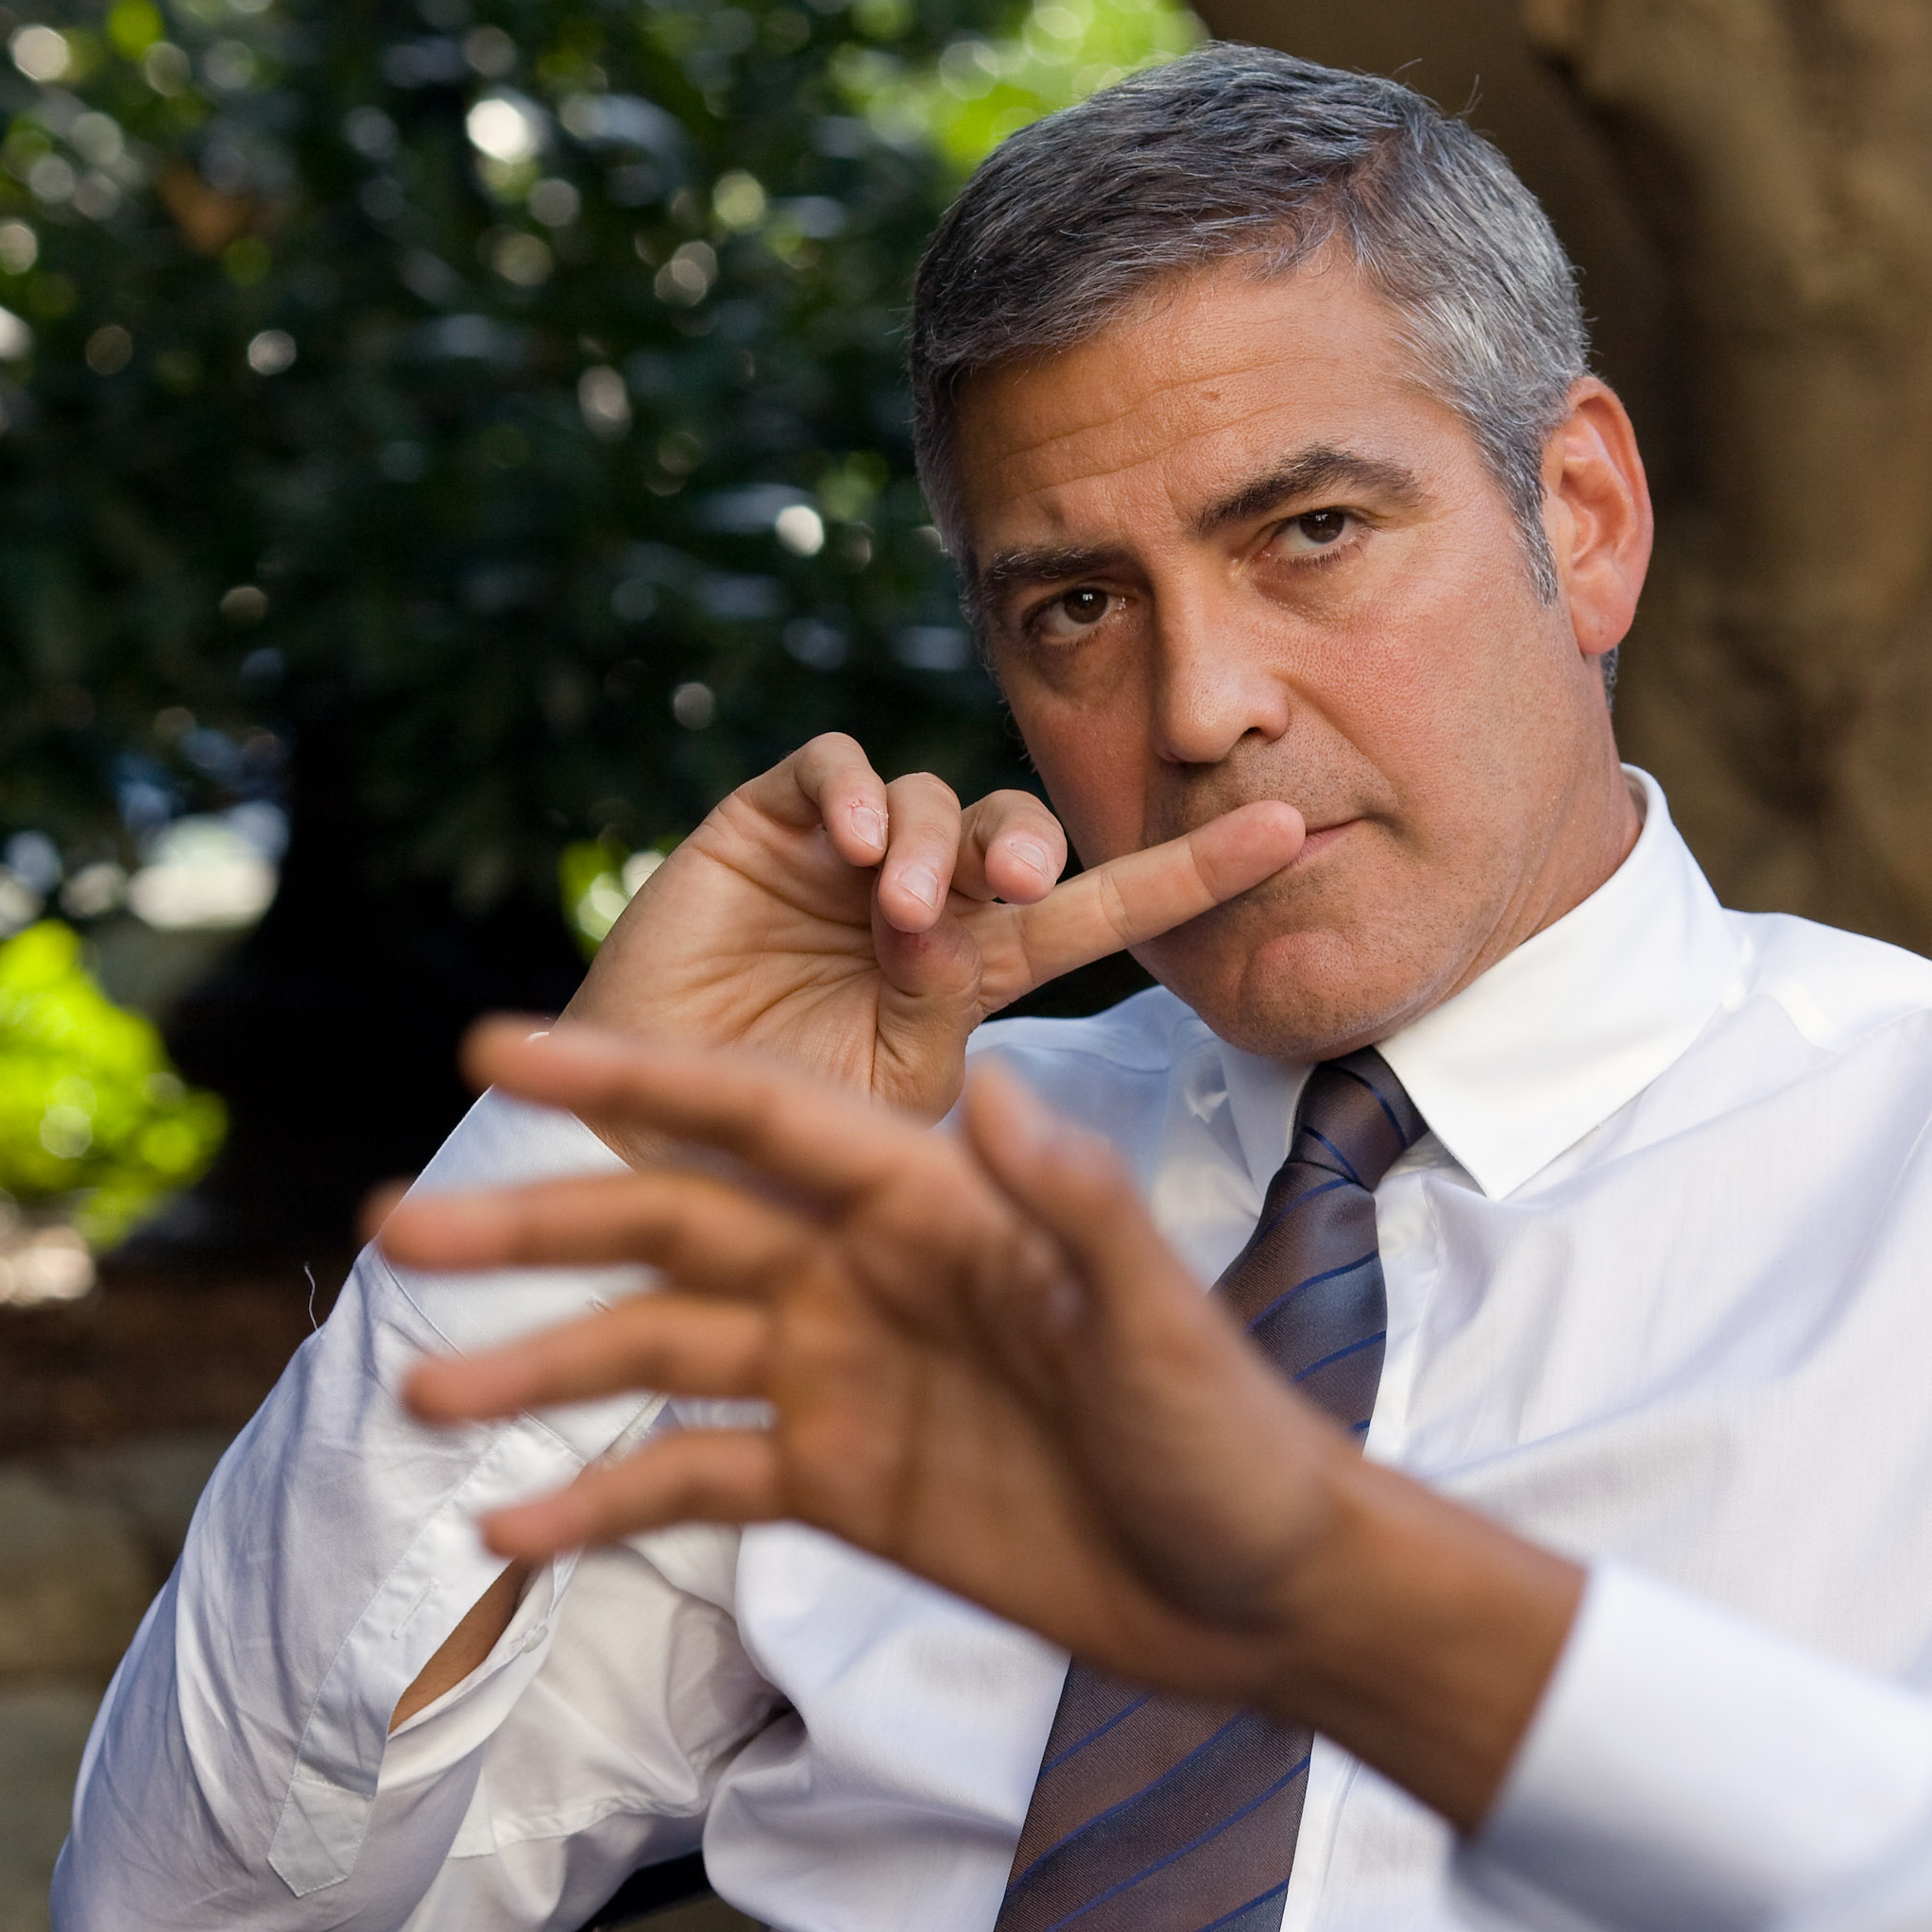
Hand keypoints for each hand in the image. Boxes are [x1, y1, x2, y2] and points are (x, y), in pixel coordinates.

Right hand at [381, 1025, 1580, 1821]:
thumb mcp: (1160, 1325)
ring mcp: (844, 1378)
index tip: (500, 1051)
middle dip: (538, 1225)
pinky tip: (510, 1528)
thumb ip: (1078, 1211)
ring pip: (659, 1354)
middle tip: (396, 1226)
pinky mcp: (841, 1483)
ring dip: (540, 1372)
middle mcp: (868, 1272)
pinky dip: (604, 1501)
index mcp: (933, 1205)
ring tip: (415, 1400)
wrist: (1263, 1593)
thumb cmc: (1237, 1442)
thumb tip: (989, 1083)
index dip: (626, 1084)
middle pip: (672, 1229)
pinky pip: (696, 1480)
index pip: (756, 1119)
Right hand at [566, 735, 1302, 1150]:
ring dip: (935, 843)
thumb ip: (955, 1048)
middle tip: (1013, 886)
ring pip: (934, 798)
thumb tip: (985, 973)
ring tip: (902, 909)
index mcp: (974, 976)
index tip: (1294, 833)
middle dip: (1030, 844)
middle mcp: (921, 905)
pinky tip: (858, 840)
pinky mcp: (762, 829)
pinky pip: (832, 770)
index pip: (1103, 910)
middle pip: (1016, 832)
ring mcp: (842, 861)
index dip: (1191, 872)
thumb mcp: (898, 1124)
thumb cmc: (775, 1162)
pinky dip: (856, 790)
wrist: (638, 1158)